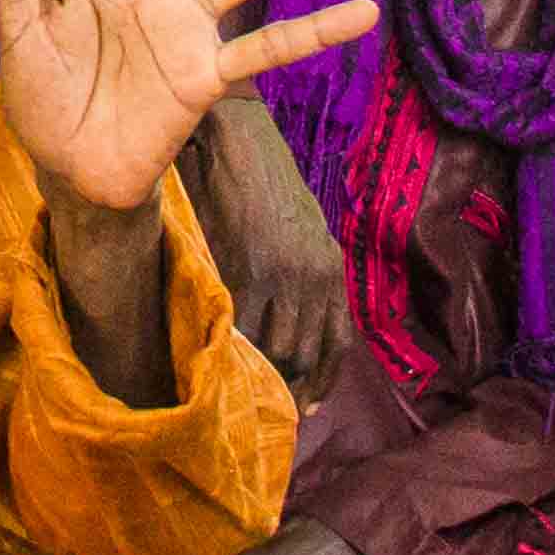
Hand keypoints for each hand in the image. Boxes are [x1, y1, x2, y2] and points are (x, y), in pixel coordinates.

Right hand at [201, 116, 359, 397]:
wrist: (243, 146)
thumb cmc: (271, 187)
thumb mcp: (306, 233)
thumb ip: (308, 277)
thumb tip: (296, 324)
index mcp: (331, 270)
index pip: (336, 342)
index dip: (322, 380)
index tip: (308, 407)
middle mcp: (314, 277)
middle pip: (303, 352)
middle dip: (286, 386)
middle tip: (266, 409)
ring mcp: (281, 274)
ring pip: (273, 344)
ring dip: (257, 372)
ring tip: (240, 391)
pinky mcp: (246, 266)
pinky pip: (240, 320)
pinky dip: (230, 342)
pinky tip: (218, 356)